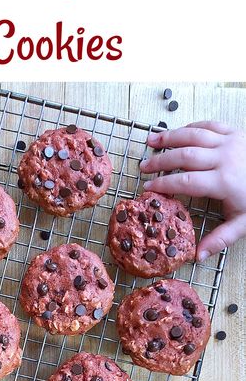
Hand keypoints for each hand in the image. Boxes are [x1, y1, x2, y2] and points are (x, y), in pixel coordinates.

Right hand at [139, 122, 245, 259]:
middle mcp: (225, 157)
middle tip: (144, 168)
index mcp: (224, 181)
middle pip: (184, 156)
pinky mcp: (235, 132)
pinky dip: (191, 127)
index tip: (149, 188)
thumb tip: (198, 255)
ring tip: (151, 142)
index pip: (186, 182)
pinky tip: (178, 132)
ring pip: (193, 135)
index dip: (164, 184)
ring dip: (170, 138)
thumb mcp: (244, 223)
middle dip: (161, 161)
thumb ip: (221, 238)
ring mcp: (230, 142)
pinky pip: (209, 125)